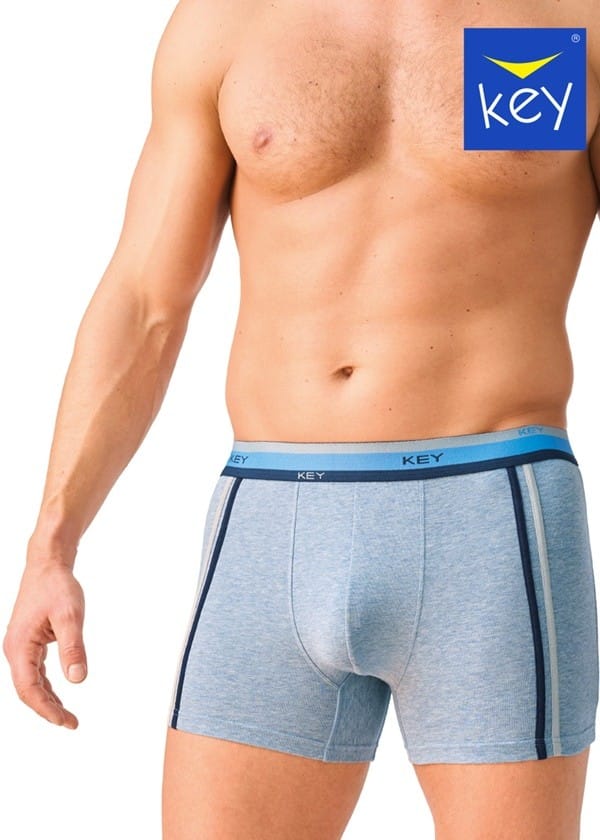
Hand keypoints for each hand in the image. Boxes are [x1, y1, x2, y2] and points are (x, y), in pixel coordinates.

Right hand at [3, 560, 86, 727]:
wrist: (47, 565)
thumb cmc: (56, 586)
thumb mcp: (70, 616)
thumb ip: (73, 647)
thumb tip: (77, 679)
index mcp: (20, 646)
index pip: (29, 689)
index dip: (46, 709)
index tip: (65, 721)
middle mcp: (15, 649)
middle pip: (28, 690)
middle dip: (48, 709)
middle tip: (72, 723)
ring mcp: (20, 646)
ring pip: (30, 682)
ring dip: (47, 700)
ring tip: (67, 715)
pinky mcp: (27, 642)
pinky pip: (34, 671)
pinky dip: (46, 685)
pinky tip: (58, 694)